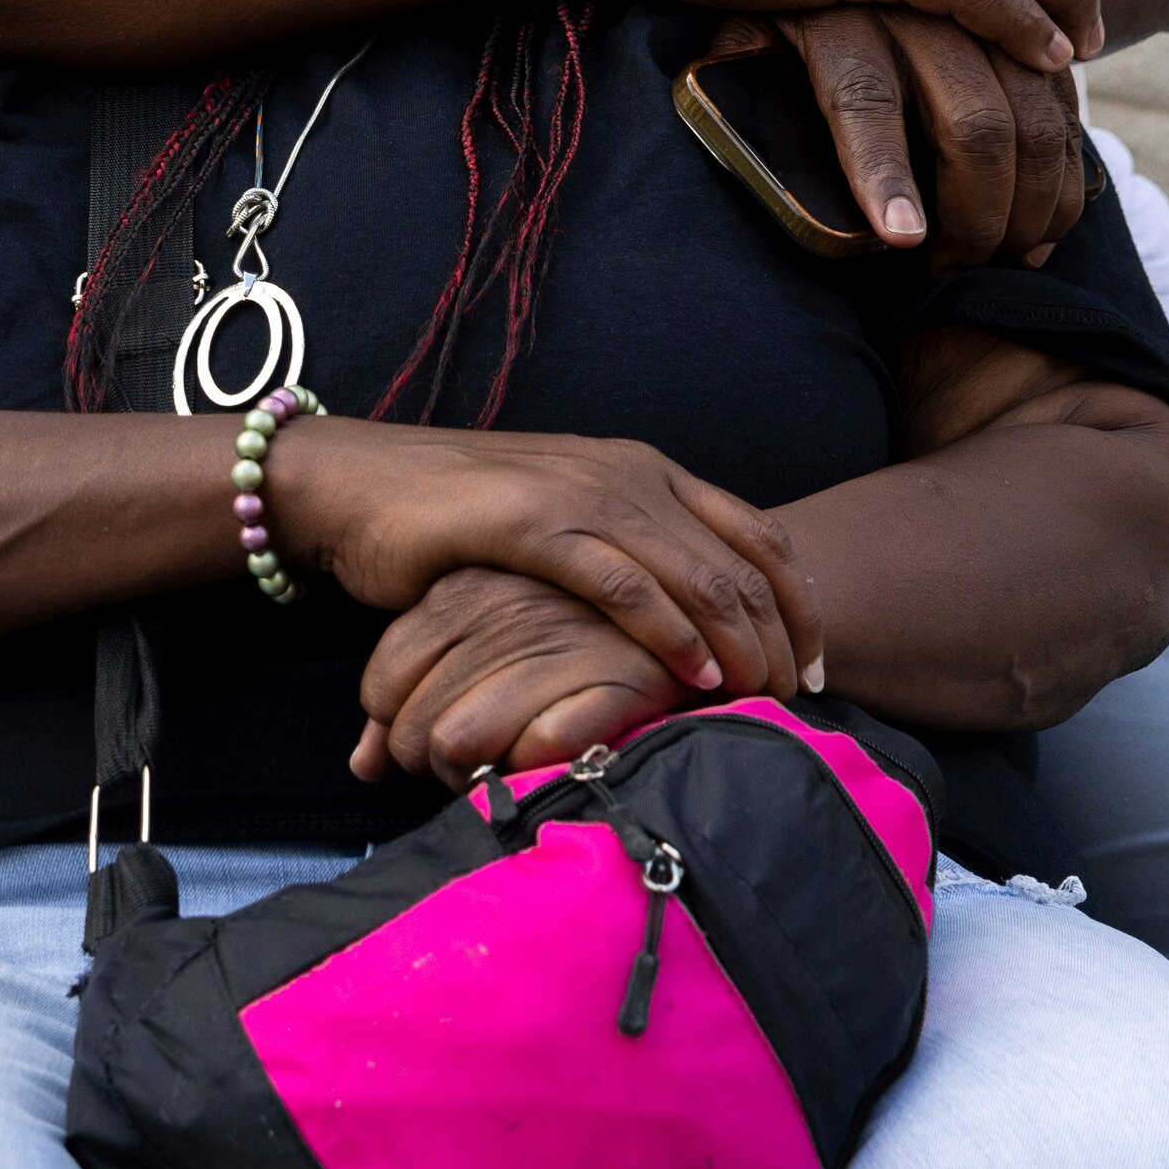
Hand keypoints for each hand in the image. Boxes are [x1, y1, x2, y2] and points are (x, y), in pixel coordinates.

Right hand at [267, 421, 820, 704]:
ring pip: (699, 574)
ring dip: (741, 646)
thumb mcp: (562, 529)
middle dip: (782, 637)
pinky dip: (671, 634)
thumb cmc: (455, 521)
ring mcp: (581, 492)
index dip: (800, 602)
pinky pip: (625, 584)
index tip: (813, 666)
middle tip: (798, 700)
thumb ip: (626, 558)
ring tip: (760, 700)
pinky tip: (693, 677)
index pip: (757, 532)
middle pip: (743, 560)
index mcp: (642, 469)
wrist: (356, 487)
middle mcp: (627, 472)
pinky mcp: (532, 523)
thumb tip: (688, 625)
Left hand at [350, 569, 684, 785]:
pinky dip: (535, 769)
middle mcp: (502, 611)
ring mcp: (561, 640)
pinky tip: (549, 766)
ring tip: (504, 778)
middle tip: (468, 776)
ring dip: (476, 780)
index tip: (432, 750)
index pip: (382, 682)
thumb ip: (417, 696)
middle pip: (416, 726)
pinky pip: (541, 747)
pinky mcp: (622, 674)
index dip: (397, 732)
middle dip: (433, 769)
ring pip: (463, 741)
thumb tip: (363, 765)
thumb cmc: (575, 636)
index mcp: (464, 590)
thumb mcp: (484, 643)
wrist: (698, 611)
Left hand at [753, 9, 1090, 265]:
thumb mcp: (746, 25)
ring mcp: (981, 20)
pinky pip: (1063, 103)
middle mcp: (916, 16)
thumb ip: (740, 73)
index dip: (883, 172)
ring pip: (1034, 117)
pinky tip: (1050, 220)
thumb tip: (722, 119)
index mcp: (836, 22)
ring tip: (1012, 256)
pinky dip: (1067, 166)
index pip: (863, 102)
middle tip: (961, 268)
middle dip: (979, 214)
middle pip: (973, 125)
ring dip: (1033, 200)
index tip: (904, 240)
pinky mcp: (1023, 29)